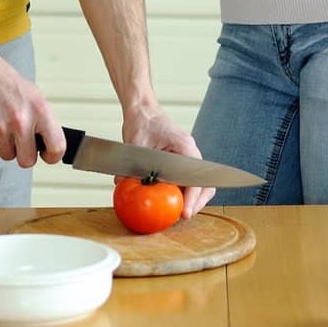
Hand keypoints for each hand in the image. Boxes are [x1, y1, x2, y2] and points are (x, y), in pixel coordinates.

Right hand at [0, 48, 65, 168]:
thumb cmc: (7, 82)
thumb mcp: (35, 96)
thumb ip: (43, 120)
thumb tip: (49, 143)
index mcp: (40, 110)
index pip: (57, 147)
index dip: (52, 156)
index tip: (46, 155)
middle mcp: (21, 120)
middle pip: (27, 160)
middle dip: (23, 154)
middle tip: (20, 142)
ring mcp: (0, 126)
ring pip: (7, 156)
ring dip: (5, 145)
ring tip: (3, 126)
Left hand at [123, 103, 215, 218]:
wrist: (143, 110)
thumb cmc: (142, 122)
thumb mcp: (135, 144)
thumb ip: (132, 165)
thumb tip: (122, 184)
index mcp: (185, 147)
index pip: (196, 176)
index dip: (193, 196)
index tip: (185, 211)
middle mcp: (190, 153)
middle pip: (205, 182)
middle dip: (197, 202)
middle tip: (184, 216)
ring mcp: (187, 158)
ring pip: (199, 183)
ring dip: (192, 199)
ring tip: (180, 213)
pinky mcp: (180, 163)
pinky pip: (187, 181)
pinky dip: (183, 193)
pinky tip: (170, 203)